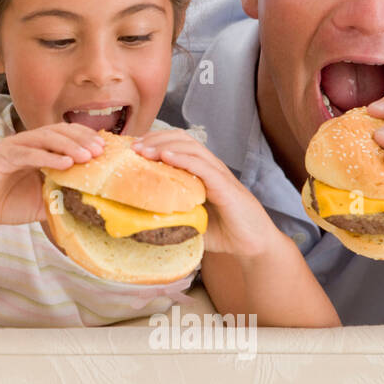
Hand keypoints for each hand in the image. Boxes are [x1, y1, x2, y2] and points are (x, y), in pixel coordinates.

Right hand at [0, 122, 103, 228]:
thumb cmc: (9, 204)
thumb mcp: (44, 200)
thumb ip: (63, 195)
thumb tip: (94, 201)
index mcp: (38, 149)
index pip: (67, 135)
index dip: (86, 139)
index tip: (106, 150)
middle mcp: (26, 143)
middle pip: (59, 131)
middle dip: (82, 139)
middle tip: (101, 151)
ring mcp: (12, 147)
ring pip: (44, 138)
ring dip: (68, 145)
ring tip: (87, 156)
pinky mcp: (0, 157)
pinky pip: (27, 153)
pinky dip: (46, 157)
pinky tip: (64, 164)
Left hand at [132, 129, 275, 257]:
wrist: (252, 245)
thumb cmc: (222, 232)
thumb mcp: (188, 221)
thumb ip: (168, 217)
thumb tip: (136, 223)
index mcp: (199, 171)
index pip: (176, 145)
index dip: (153, 141)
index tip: (131, 148)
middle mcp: (209, 167)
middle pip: (181, 139)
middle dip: (154, 138)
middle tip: (131, 147)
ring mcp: (219, 175)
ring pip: (191, 148)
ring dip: (164, 145)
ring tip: (143, 151)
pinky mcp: (226, 187)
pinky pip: (203, 167)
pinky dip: (183, 159)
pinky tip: (166, 158)